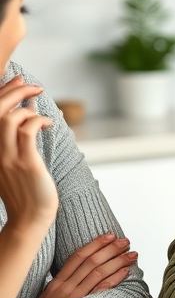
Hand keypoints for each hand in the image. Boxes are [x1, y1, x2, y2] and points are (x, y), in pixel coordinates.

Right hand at [0, 77, 57, 229]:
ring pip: (8, 118)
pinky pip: (27, 131)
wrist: (29, 217)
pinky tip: (48, 123)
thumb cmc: (27, 187)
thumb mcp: (15, 157)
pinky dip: (38, 120)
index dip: (2, 92)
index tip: (18, 80)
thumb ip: (18, 134)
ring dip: (26, 104)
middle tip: (32, 85)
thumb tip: (28, 108)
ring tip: (41, 107)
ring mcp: (7, 157)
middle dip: (13, 90)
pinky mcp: (25, 163)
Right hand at [30, 233, 136, 297]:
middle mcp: (65, 287)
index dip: (95, 244)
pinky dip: (114, 278)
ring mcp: (74, 297)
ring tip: (132, 254)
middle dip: (110, 249)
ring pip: (99, 273)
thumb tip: (75, 274)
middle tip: (125, 241)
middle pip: (91, 261)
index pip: (78, 256)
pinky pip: (101, 290)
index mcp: (57, 282)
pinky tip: (125, 271)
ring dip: (118, 261)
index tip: (109, 235)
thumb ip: (60, 285)